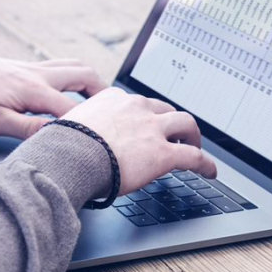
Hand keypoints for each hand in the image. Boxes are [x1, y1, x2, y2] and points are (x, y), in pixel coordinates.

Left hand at [0, 48, 107, 138]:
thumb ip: (27, 129)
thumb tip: (55, 136)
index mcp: (33, 90)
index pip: (74, 108)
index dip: (92, 123)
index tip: (107, 138)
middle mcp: (39, 74)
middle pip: (84, 76)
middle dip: (103, 93)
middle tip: (114, 111)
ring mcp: (34, 67)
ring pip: (74, 66)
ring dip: (92, 80)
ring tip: (101, 100)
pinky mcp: (26, 66)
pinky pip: (61, 66)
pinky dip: (75, 75)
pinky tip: (71, 88)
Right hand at [60, 87, 216, 193]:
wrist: (70, 157)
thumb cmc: (62, 146)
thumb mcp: (69, 125)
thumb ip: (79, 128)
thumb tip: (68, 141)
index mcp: (113, 99)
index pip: (137, 103)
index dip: (145, 115)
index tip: (146, 122)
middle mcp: (136, 108)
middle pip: (165, 109)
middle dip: (173, 121)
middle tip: (176, 134)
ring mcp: (152, 129)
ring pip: (185, 124)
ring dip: (193, 135)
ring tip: (195, 147)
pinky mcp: (164, 153)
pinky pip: (194, 157)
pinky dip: (206, 164)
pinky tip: (209, 172)